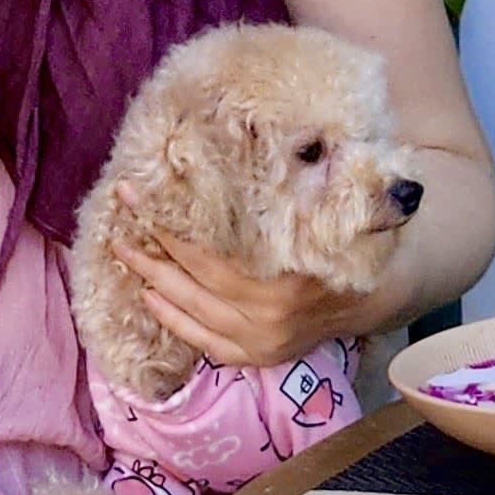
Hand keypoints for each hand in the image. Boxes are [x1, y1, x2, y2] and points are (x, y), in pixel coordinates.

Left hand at [111, 183, 380, 367]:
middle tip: (121, 224)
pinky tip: (152, 298)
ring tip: (126, 254)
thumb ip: (304, 181)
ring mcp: (263, 342)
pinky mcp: (259, 356)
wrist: (373, 296)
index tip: (140, 197)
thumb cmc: (345, 241)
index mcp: (285, 277)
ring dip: (154, 285)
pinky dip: (176, 322)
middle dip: (151, 253)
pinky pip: (207, 344)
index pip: (209, 255)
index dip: (169, 227)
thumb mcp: (332, 207)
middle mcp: (269, 316)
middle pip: (193, 284)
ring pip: (193, 314)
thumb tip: (270, 138)